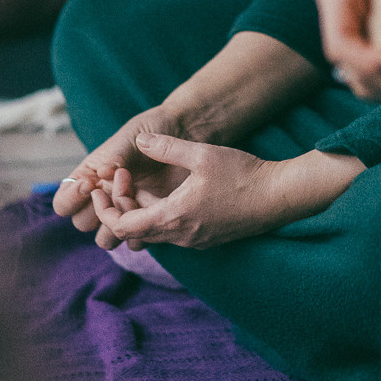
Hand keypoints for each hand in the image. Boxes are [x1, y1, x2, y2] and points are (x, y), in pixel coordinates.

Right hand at [53, 104, 188, 245]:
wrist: (184, 134)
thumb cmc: (152, 130)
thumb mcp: (131, 138)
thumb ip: (115, 157)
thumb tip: (101, 173)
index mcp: (90, 176)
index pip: (64, 203)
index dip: (71, 199)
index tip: (90, 185)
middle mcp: (103, 197)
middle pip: (82, 224)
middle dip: (97, 213)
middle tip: (120, 190)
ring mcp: (124, 210)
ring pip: (106, 239)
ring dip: (117, 227)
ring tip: (137, 202)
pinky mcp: (147, 220)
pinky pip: (134, 242)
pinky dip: (141, 234)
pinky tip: (154, 211)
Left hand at [88, 137, 362, 250]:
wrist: (277, 196)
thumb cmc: (241, 174)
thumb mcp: (202, 154)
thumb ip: (167, 148)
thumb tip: (139, 140)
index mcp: (173, 217)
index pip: (122, 227)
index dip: (105, 209)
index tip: (103, 185)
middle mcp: (180, 236)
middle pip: (133, 233)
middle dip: (119, 206)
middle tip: (121, 178)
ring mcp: (193, 241)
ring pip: (151, 232)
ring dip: (138, 211)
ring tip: (138, 183)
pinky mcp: (205, 238)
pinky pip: (169, 232)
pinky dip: (156, 215)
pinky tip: (164, 193)